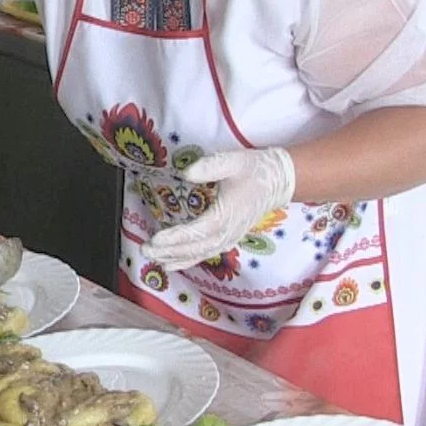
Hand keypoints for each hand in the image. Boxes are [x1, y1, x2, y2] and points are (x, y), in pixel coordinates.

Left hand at [140, 148, 295, 269]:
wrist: (279, 181)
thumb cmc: (255, 170)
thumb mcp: (233, 161)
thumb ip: (210, 166)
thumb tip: (187, 172)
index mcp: (226, 214)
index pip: (197, 231)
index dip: (175, 237)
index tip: (155, 239)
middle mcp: (228, 231)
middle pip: (195, 247)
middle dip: (169, 251)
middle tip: (146, 251)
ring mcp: (230, 237)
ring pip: (200, 253)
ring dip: (176, 258)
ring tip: (155, 260)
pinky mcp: (230, 238)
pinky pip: (207, 253)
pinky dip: (188, 260)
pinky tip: (172, 264)